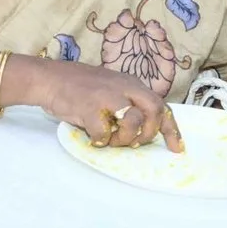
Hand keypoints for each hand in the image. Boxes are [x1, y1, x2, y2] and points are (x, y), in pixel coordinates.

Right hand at [33, 62, 184, 153]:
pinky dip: (100, 140)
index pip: (161, 105)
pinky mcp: (90, 107)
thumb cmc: (79, 87)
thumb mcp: (111, 87)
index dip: (171, 129)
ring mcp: (107, 96)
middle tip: (135, 142)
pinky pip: (104, 133)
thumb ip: (127, 102)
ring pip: (133, 121)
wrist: (49, 79)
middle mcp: (124, 87)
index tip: (177, 148)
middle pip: (154, 111)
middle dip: (149, 132)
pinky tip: (92, 136)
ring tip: (112, 139)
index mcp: (131, 84)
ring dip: (125, 138)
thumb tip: (142, 129)